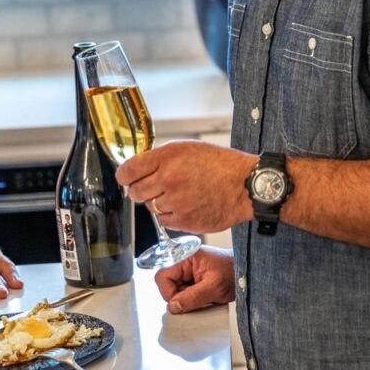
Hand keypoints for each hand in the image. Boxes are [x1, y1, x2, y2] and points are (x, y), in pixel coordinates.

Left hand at [117, 140, 253, 233]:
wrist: (245, 185)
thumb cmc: (220, 165)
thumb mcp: (188, 148)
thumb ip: (160, 158)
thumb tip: (137, 168)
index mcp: (167, 157)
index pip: (127, 171)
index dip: (125, 176)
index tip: (126, 178)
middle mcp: (168, 179)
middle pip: (134, 192)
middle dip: (142, 190)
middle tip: (158, 187)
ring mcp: (175, 202)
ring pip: (150, 207)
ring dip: (159, 203)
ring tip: (180, 195)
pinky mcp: (183, 221)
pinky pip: (164, 221)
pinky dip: (171, 216)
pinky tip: (186, 206)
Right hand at [154, 246, 234, 313]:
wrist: (246, 272)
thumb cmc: (233, 272)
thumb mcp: (213, 287)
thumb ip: (191, 297)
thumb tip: (173, 306)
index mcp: (185, 257)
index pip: (162, 276)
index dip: (169, 292)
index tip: (182, 301)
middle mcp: (184, 262)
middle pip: (167, 285)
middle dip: (179, 296)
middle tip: (197, 298)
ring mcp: (188, 270)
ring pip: (175, 290)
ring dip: (187, 298)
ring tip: (204, 296)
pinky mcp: (193, 278)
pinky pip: (184, 292)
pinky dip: (191, 299)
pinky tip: (203, 297)